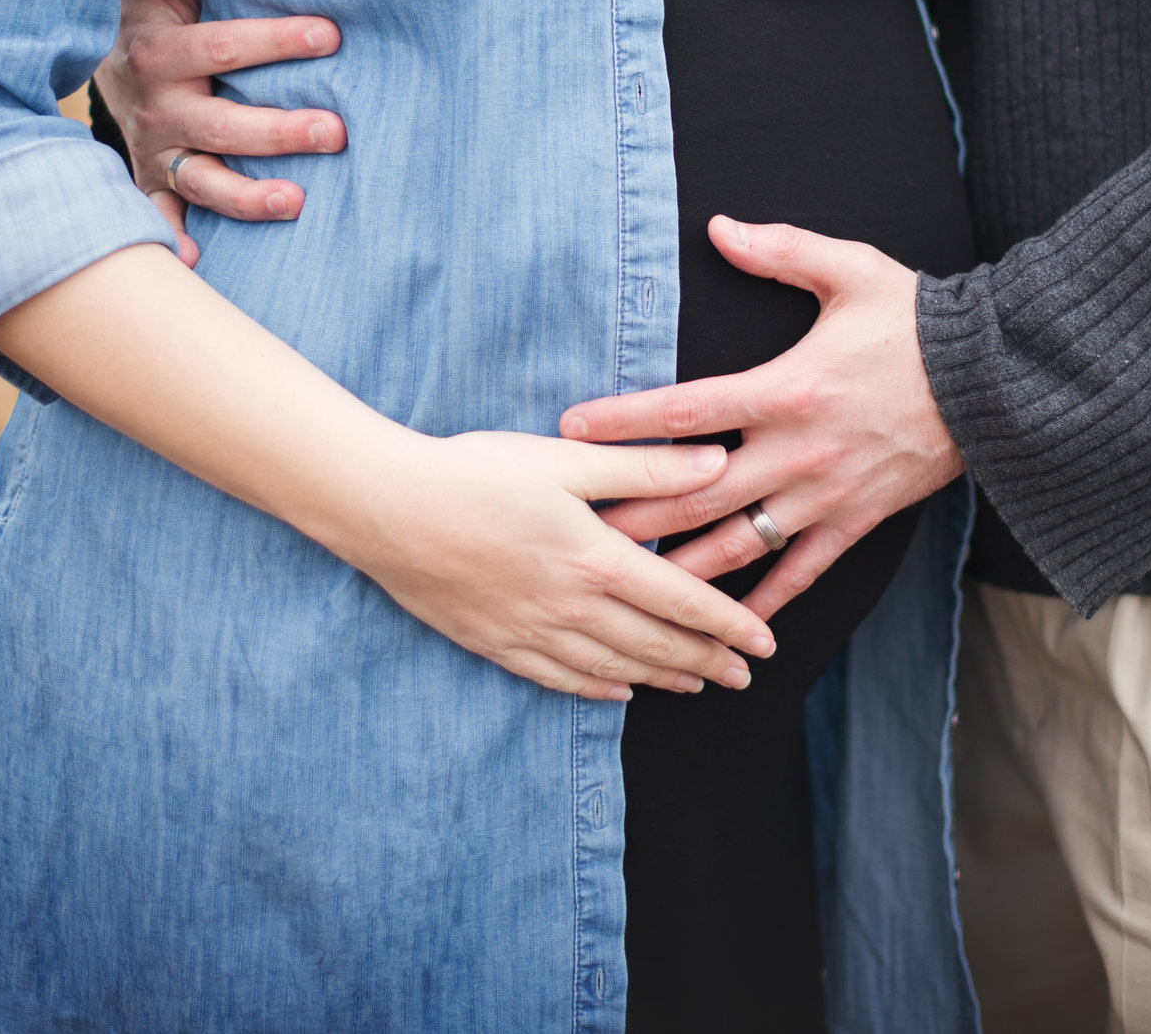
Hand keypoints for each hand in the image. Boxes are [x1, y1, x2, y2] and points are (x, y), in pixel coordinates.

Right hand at [0, 243, 778, 703]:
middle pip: (656, 644)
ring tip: (696, 687)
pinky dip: (596, 688)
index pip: (683, 601)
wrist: (386, 507)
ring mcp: (530, 631)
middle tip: (744, 678)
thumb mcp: (568, 460)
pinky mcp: (494, 642)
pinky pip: (557, 678)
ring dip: (662, 679)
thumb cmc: (476, 471)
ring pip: (612, 668)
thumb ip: (646, 467)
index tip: (765, 644)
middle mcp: (570, 606)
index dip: (730, 625)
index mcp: (596, 559)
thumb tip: (719, 461)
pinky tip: (618, 691)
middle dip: (707, 662)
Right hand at [97, 0, 346, 264]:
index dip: (272, 40)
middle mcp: (155, 108)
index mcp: (157, 51)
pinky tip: (196, 262)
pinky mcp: (154, 182)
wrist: (97, 55)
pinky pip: (162, 216)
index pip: (219, 47)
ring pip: (203, 180)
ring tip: (297, 202)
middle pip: (219, 125)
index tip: (329, 35)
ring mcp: (155, 152)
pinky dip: (172, 240)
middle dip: (278, 129)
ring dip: (247, 196)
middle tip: (336, 130)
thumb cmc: (153, 4)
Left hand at [559, 219, 965, 619]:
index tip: (571, 428)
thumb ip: (782, 251)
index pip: (686, 409)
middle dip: (633, 515)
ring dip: (679, 567)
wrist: (997, 382)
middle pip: (696, 492)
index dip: (624, 421)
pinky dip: (762, 602)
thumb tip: (719, 228)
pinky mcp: (855, 522)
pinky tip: (724, 625)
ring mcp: (824, 494)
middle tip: (576, 532)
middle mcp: (797, 450)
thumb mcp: (851, 271)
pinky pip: (800, 572)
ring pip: (737, 543)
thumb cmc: (918, 322)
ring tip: (627, 585)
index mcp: (786, 387)